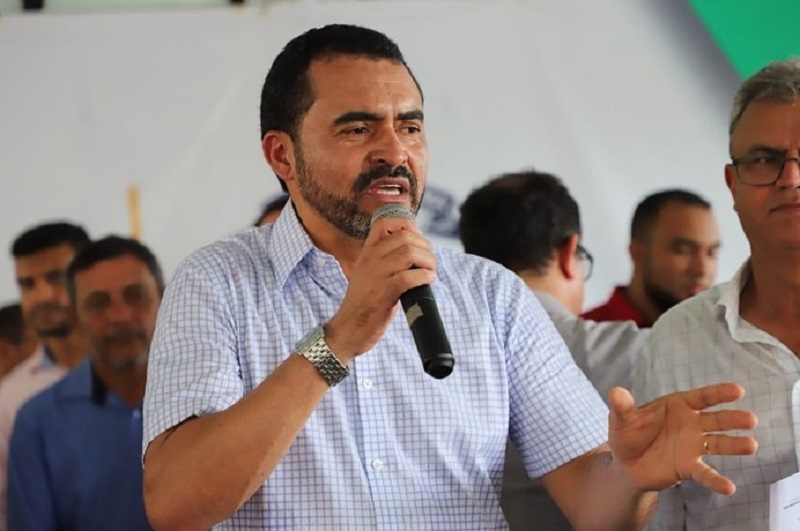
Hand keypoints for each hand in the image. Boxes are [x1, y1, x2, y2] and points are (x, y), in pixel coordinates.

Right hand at [325, 215, 435, 362]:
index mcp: (367, 252)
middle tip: (429, 261)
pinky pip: (409, 277)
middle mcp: (370, 259)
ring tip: (431, 271)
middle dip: (424, 246)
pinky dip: (424, 276)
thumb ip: (385, 259)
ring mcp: (376, 276)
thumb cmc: (364, 303)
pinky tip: (428, 280)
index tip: (418, 238)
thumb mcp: (368, 273)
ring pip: (409, 253)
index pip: (384, 222)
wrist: (348, 329)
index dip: (407, 225)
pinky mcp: (384, 294)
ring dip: (428, 261)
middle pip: (404, 237)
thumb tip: (415, 249)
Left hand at [608, 383, 757, 495]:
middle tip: (751, 419)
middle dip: (733, 418)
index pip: (702, 397)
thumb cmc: (628, 434)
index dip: (719, 393)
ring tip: (751, 445)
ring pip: (718, 443)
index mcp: (677, 405)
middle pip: (716, 419)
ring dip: (735, 445)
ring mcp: (693, 445)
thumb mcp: (622, 419)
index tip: (738, 390)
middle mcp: (691, 424)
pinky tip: (729, 487)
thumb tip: (615, 392)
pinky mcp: (689, 466)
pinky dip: (716, 480)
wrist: (626, 463)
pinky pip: (705, 472)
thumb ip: (622, 407)